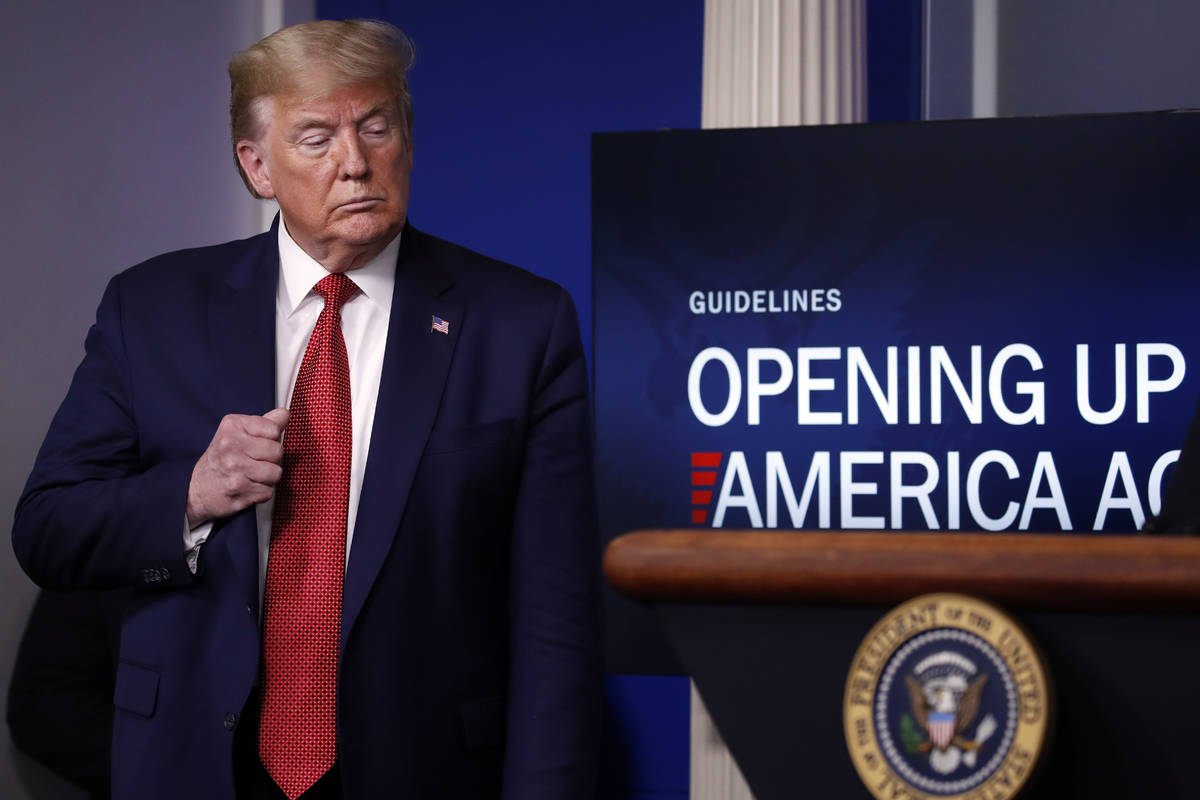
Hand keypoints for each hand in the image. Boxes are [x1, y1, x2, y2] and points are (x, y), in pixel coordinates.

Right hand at [186, 408, 287, 527]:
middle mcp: (230, 446)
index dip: (272, 439)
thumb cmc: (222, 458)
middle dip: (273, 459)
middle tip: (257, 461)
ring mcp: (234, 470)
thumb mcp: (237, 433)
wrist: (196, 488)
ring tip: (254, 475)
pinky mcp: (238, 492)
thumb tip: (285, 414)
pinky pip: (268, 492)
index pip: (274, 430)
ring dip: (269, 478)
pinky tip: (248, 487)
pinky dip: (261, 492)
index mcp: (232, 426)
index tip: (258, 444)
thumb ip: (264, 423)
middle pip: (277, 452)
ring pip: (276, 473)